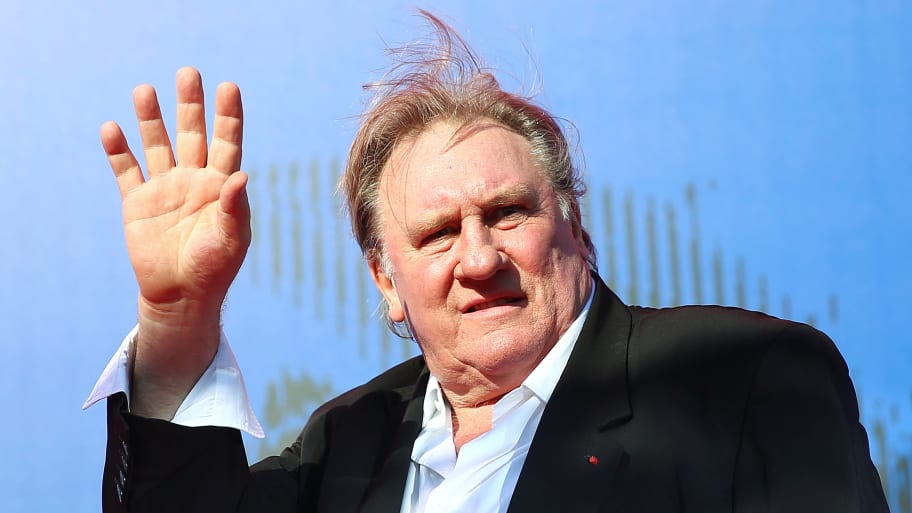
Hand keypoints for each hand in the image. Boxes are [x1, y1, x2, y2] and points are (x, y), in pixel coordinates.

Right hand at [101, 67, 249, 417]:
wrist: (182, 296)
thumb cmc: (215, 268)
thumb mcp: (231, 238)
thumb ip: (234, 206)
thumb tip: (241, 174)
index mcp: (221, 185)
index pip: (226, 142)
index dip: (228, 115)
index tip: (229, 87)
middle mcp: (194, 180)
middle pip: (192, 134)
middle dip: (190, 105)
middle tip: (188, 73)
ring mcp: (165, 189)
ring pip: (158, 145)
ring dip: (151, 119)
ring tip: (144, 90)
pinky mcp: (138, 203)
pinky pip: (126, 171)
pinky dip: (118, 151)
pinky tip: (112, 128)